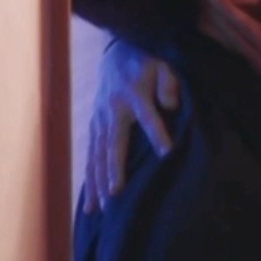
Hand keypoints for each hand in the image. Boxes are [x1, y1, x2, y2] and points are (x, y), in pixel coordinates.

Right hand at [84, 40, 180, 211]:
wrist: (116, 54)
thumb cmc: (147, 63)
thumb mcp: (163, 65)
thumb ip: (168, 83)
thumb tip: (171, 105)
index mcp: (134, 95)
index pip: (149, 117)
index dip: (158, 134)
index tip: (167, 151)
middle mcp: (113, 111)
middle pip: (113, 144)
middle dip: (114, 170)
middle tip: (116, 193)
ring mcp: (100, 120)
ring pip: (97, 154)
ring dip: (97, 180)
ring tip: (99, 207)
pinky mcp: (94, 127)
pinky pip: (91, 155)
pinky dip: (89, 177)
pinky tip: (89, 200)